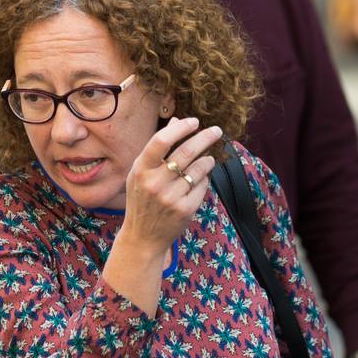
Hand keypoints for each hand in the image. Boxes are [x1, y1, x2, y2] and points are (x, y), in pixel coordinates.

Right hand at [120, 116, 223, 255]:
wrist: (143, 236)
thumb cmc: (142, 200)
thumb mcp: (141, 173)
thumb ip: (157, 148)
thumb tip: (176, 121)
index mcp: (140, 170)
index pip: (161, 141)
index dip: (181, 128)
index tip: (194, 121)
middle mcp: (154, 183)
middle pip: (185, 152)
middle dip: (205, 137)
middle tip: (216, 130)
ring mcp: (170, 197)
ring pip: (198, 169)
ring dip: (207, 159)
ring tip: (209, 158)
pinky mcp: (185, 209)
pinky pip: (202, 186)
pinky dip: (205, 179)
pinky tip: (201, 179)